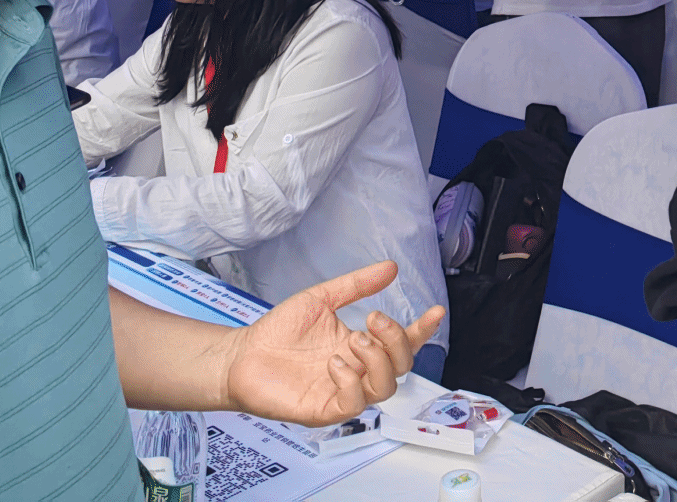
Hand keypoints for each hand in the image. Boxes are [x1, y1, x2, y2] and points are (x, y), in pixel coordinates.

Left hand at [220, 261, 441, 426]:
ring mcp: (342, 391)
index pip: (400, 342)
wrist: (242, 354)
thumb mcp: (321, 299)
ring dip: (377, 361)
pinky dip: (351, 381)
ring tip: (354, 341)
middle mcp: (357, 370)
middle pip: (400, 366)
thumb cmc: (279, 331)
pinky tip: (335, 364)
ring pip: (385, 388)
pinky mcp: (324, 410)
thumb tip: (390, 268)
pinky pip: (354, 404)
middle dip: (396, 341)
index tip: (434, 311)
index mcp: (359, 345)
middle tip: (373, 320)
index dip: (421, 330)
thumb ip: (356, 285)